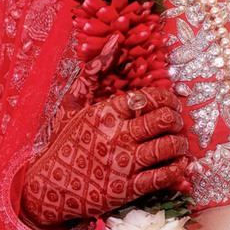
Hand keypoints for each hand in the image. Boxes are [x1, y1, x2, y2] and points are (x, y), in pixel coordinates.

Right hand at [21, 84, 189, 228]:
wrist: (48, 188)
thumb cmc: (65, 145)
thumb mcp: (74, 107)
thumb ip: (95, 73)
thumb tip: (114, 40)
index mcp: (105, 113)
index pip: (149, 97)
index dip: (167, 99)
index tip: (170, 104)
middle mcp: (115, 136)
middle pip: (165, 119)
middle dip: (177, 120)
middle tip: (176, 124)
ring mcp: (123, 163)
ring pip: (170, 146)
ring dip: (181, 144)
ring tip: (179, 145)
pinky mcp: (127, 189)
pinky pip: (165, 175)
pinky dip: (178, 169)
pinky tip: (177, 166)